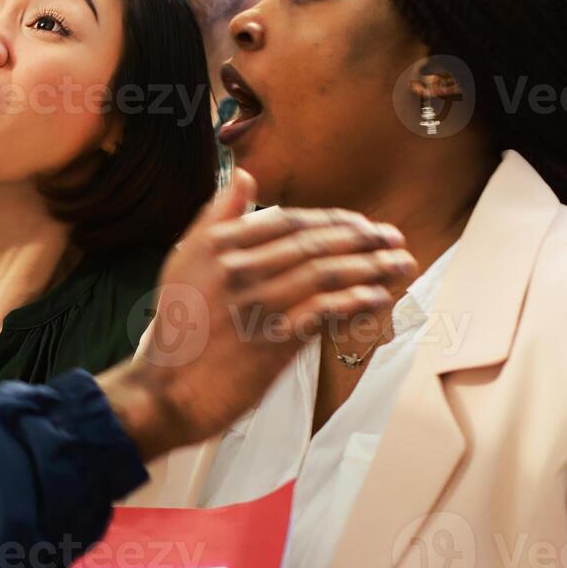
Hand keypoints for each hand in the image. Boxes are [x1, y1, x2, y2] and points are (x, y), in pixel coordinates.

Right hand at [96, 168, 414, 459]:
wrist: (166, 390)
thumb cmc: (178, 328)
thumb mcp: (184, 261)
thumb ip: (216, 217)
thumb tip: (244, 177)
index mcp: (219, 244)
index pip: (289, 220)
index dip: (333, 220)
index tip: (361, 224)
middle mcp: (238, 268)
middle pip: (315, 243)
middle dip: (363, 238)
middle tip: (393, 239)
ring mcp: (258, 304)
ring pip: (327, 273)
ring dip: (371, 265)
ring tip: (400, 262)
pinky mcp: (274, 340)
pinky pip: (325, 311)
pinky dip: (356, 300)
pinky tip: (378, 296)